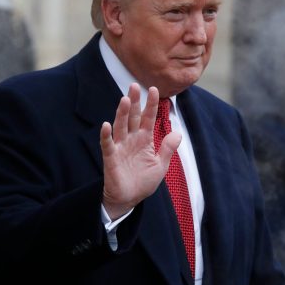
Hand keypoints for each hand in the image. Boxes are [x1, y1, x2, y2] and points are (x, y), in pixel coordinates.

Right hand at [100, 84, 179, 218]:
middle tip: (134, 85)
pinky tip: (106, 125)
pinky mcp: (111, 158)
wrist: (129, 199)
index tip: (155, 89)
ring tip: (125, 100)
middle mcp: (131, 140)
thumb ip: (167, 148)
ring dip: (122, 114)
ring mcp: (120, 147)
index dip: (151, 105)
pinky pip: (107, 145)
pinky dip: (106, 136)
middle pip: (133, 117)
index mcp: (144, 140)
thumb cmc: (143, 181)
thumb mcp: (160, 165)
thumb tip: (178, 132)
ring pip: (121, 126)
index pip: (148, 118)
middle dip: (135, 102)